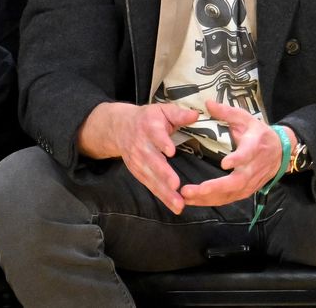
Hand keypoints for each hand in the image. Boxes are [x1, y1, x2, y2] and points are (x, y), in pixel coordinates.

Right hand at [78, 102, 199, 213]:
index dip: (162, 143)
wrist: (120, 127)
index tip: (170, 151)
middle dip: (163, 173)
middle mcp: (142, 145)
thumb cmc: (148, 119)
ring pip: (151, 177)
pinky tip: (173, 205)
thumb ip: (179, 114)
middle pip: (152, 160)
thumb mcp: (162, 110)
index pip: (155, 135)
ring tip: (178, 203)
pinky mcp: (138, 172)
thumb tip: (196, 114)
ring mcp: (138, 160)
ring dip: (164, 191)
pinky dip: (161, 196)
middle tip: (175, 184)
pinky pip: (150, 185)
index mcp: (150, 126)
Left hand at [179, 101, 287, 207]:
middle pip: (235, 182)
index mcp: (254, 146)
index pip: (247, 154)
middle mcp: (253, 168)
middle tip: (191, 190)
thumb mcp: (245, 118)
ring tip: (186, 196)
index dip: (238, 159)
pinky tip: (194, 201)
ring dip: (208, 198)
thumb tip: (207, 103)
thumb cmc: (259, 133)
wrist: (281, 151)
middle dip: (213, 188)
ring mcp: (250, 182)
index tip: (224, 163)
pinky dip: (211, 202)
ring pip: (230, 194)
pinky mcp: (246, 191)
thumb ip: (226, 112)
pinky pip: (228, 199)